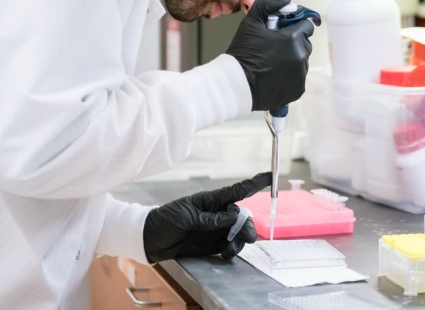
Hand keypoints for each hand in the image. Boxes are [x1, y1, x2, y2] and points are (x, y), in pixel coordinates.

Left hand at [143, 172, 270, 262]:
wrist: (148, 240)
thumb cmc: (165, 221)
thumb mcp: (186, 217)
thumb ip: (210, 219)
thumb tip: (233, 217)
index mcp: (211, 200)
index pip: (237, 191)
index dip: (255, 183)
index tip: (270, 176)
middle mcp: (218, 213)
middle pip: (242, 217)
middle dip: (248, 226)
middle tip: (248, 237)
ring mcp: (216, 229)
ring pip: (239, 233)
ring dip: (240, 241)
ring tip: (230, 250)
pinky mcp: (212, 244)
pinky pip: (230, 246)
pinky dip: (232, 250)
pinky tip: (226, 254)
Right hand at [225, 0, 317, 110]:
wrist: (236, 85)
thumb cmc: (243, 53)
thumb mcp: (251, 22)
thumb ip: (268, 4)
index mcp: (293, 39)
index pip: (306, 26)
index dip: (294, 25)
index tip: (282, 30)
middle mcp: (301, 57)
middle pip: (304, 43)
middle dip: (293, 42)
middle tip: (274, 46)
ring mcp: (300, 75)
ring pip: (302, 60)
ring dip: (291, 58)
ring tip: (272, 62)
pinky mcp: (298, 90)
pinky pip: (298, 78)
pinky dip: (290, 76)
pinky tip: (274, 75)